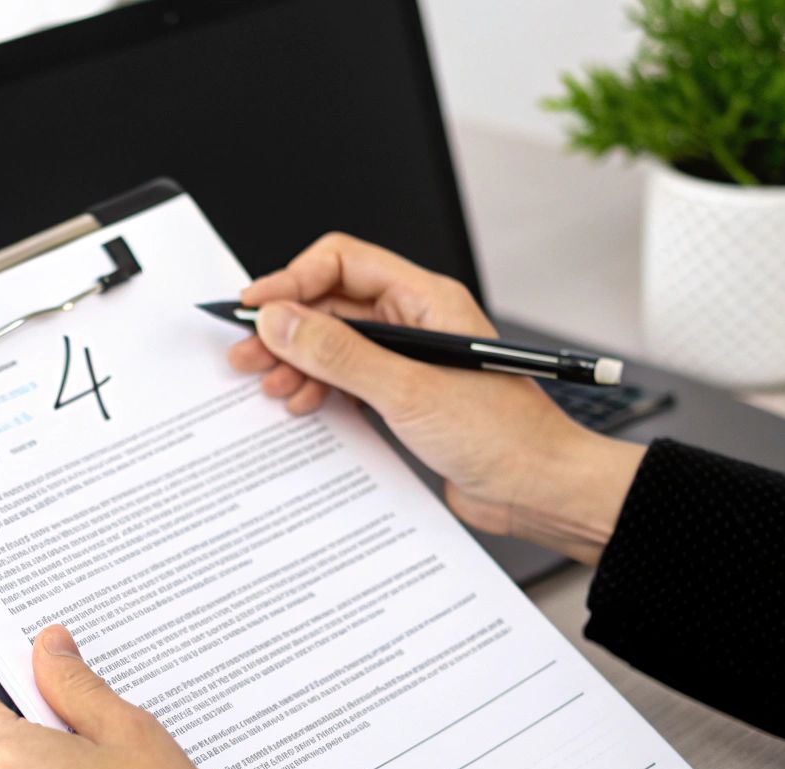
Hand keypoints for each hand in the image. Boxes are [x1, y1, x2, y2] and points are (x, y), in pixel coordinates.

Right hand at [228, 232, 643, 563]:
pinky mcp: (401, 397)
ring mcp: (407, 360)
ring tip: (273, 388)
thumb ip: (339, 353)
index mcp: (425, 300)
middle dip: (285, 329)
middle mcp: (414, 322)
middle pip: (330, 304)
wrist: (538, 490)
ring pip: (333, 345)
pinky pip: (345, 379)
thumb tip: (281, 320)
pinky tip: (302, 405)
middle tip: (246, 355)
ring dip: (297, 363)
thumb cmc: (505, 436)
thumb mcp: (407, 390)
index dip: (292, 280)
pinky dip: (317, 389)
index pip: (342, 262)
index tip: (255, 308)